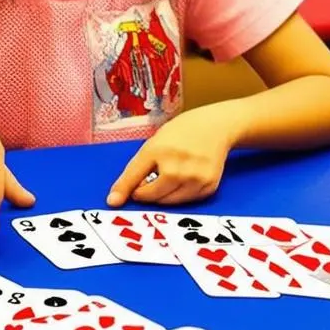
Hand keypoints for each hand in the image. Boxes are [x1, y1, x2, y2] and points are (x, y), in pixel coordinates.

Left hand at [106, 108, 236, 206]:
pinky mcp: (208, 187)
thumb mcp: (154, 142)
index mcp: (159, 150)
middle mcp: (177, 166)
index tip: (113, 202)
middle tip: (145, 185)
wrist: (215, 127)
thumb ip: (137, 168)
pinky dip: (179, 196)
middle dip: (144, 194)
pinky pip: (186, 201)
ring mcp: (194, 178)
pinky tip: (182, 180)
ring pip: (168, 202)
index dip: (123, 190)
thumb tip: (120, 196)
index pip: (135, 175)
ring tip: (165, 179)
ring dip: (161, 197)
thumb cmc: (181, 133)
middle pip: (152, 195)